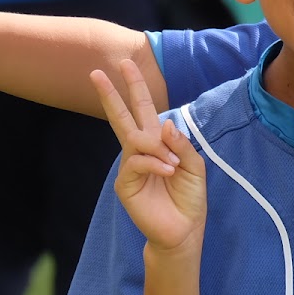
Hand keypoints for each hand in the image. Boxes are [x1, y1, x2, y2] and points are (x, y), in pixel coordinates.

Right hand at [92, 59, 206, 251]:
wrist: (183, 230)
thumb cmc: (189, 198)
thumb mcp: (195, 167)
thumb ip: (181, 144)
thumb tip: (164, 123)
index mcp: (157, 144)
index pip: (143, 111)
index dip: (135, 88)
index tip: (126, 65)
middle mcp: (140, 151)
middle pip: (123, 117)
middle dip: (112, 94)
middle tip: (98, 71)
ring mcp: (130, 166)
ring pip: (136, 140)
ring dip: (159, 149)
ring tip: (173, 167)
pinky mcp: (125, 183)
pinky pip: (138, 162)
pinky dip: (156, 164)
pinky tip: (168, 173)